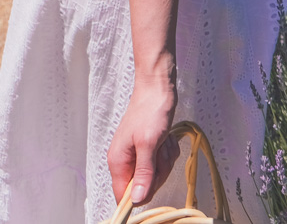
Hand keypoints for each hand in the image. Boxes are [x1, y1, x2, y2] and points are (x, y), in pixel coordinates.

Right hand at [107, 76, 179, 205]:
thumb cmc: (151, 108)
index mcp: (118, 162)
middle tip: (160, 150)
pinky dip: (167, 150)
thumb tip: (136, 200)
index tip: (153, 178)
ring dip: (164, 158)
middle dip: (158, 170)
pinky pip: (162, 161)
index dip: (141, 194)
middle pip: (143, 186)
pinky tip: (166, 137)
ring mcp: (137, 154)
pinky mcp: (148, 148)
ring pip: (155, 174)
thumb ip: (143, 173)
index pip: (123, 197)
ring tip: (162, 140)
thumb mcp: (149, 143)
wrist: (158, 85)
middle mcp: (125, 160)